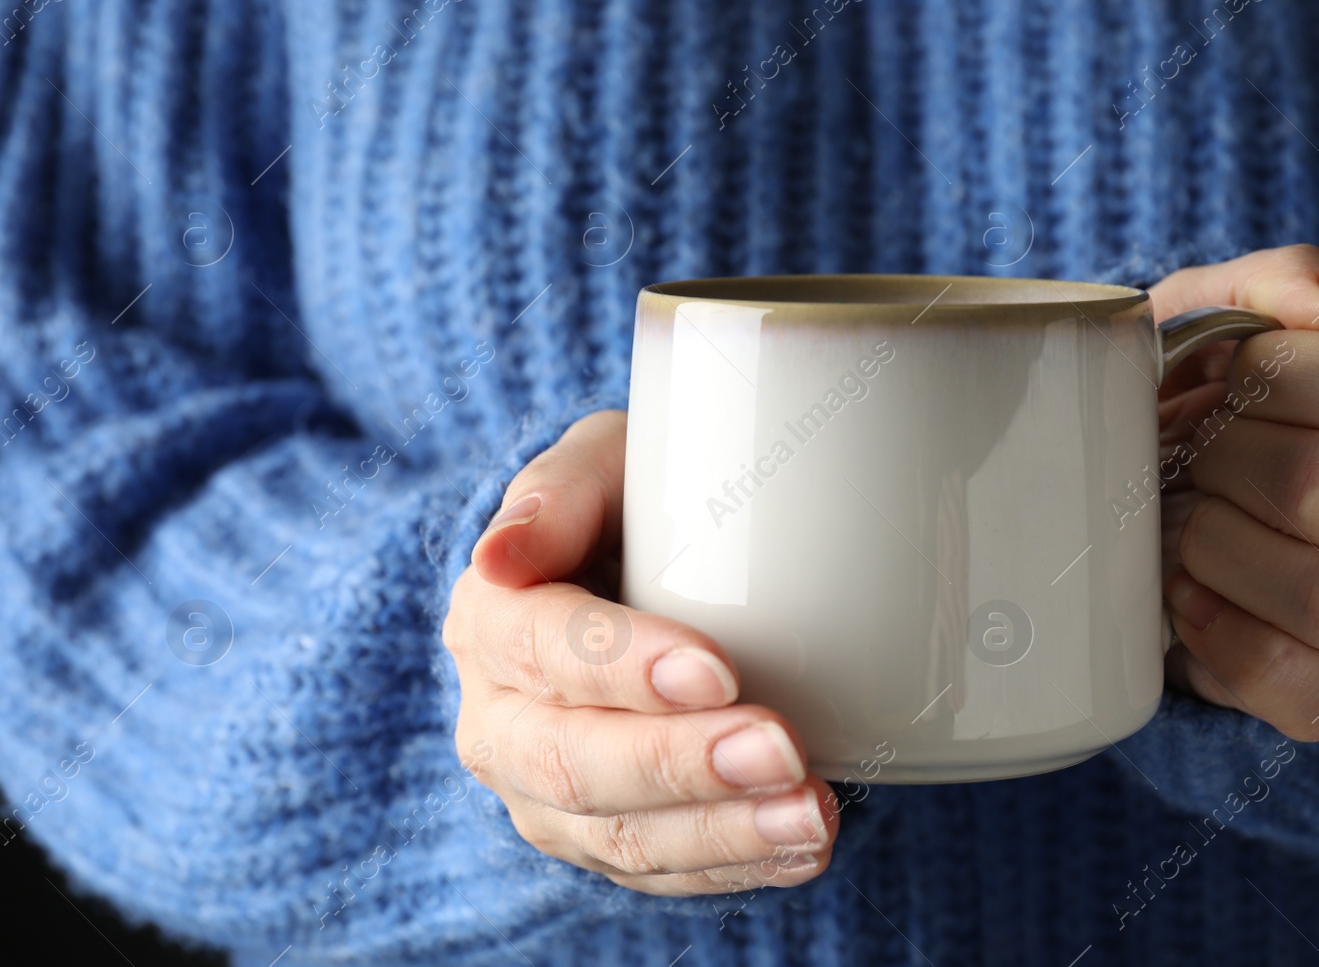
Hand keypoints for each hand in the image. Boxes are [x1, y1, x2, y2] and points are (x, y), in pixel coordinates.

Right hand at [443, 410, 839, 894]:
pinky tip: (802, 849)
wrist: (643, 571)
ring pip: (618, 837)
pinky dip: (735, 866)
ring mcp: (543, 796)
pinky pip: (660, 874)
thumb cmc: (631, 504)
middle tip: (782, 750)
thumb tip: (502, 553)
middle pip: (573, 761)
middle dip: (682, 764)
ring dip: (722, 832)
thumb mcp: (600, 464)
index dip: (623, 666)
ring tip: (812, 816)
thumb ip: (559, 490)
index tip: (719, 670)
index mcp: (488, 619)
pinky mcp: (598, 841)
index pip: (540, 647)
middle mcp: (499, 720)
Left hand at [1148, 245, 1318, 740]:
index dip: (1277, 375)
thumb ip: (1281, 282)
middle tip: (1186, 453)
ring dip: (1221, 554)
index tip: (1218, 375)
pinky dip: (1239, 652)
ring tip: (1178, 528)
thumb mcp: (1202, 310)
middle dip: (1226, 463)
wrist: (1110, 488)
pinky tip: (1185, 603)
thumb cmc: (1171, 395)